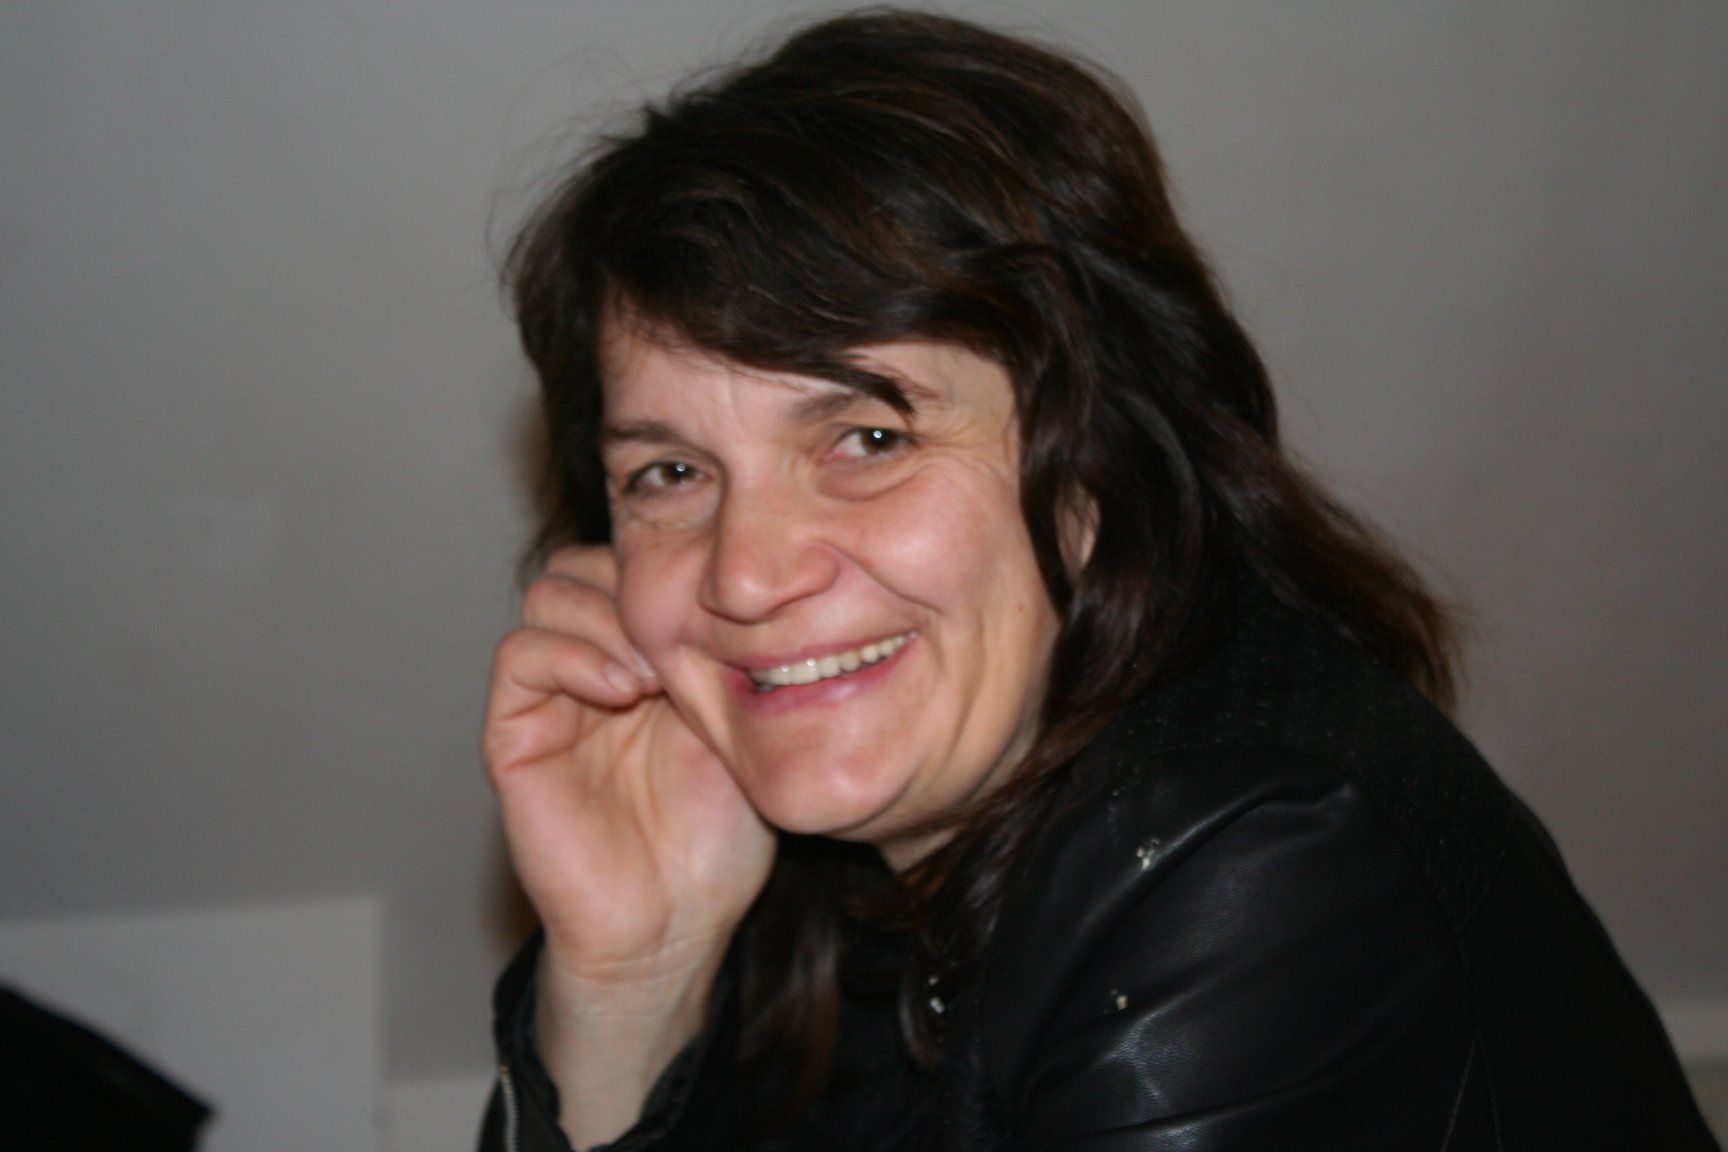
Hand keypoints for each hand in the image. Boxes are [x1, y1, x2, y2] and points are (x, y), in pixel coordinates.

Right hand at [483, 545, 774, 987]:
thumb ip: (727, 656)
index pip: (633, 560)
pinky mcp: (514, 735)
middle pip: (586, 562)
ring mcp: (549, 697)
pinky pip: (520, 656)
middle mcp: (591, 663)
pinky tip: (623, 691)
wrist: (674, 922)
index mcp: (644, 652)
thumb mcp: (741, 725)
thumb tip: (743, 586)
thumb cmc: (718, 835)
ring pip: (551, 593)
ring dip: (608, 616)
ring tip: (658, 674)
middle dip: (637, 582)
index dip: (669, 567)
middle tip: (685, 634)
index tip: (723, 607)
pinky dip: (571, 654)